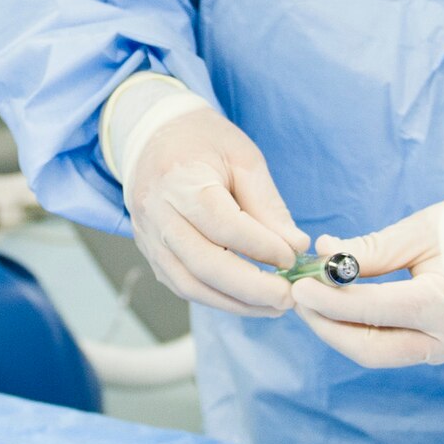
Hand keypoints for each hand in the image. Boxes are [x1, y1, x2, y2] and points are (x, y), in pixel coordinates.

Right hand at [122, 106, 311, 315]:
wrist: (154, 137)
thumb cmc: (203, 142)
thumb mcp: (243, 158)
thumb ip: (267, 205)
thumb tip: (295, 247)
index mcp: (180, 180)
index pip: (222, 224)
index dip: (260, 246)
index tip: (292, 258)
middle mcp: (157, 213)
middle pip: (203, 264)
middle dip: (250, 288)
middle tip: (288, 298)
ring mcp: (148, 237)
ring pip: (190, 284)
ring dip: (235, 303)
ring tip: (273, 306)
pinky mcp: (150, 253)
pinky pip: (182, 286)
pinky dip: (216, 299)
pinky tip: (246, 300)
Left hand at [290, 191, 443, 366]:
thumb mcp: (424, 230)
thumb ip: (373, 249)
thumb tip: (323, 255)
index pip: (373, 311)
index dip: (329, 301)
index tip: (298, 284)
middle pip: (369, 349)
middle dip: (326, 326)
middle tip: (298, 297)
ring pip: (378, 354)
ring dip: (339, 331)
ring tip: (313, 299)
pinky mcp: (443, 350)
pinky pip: (392, 347)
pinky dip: (361, 329)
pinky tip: (340, 305)